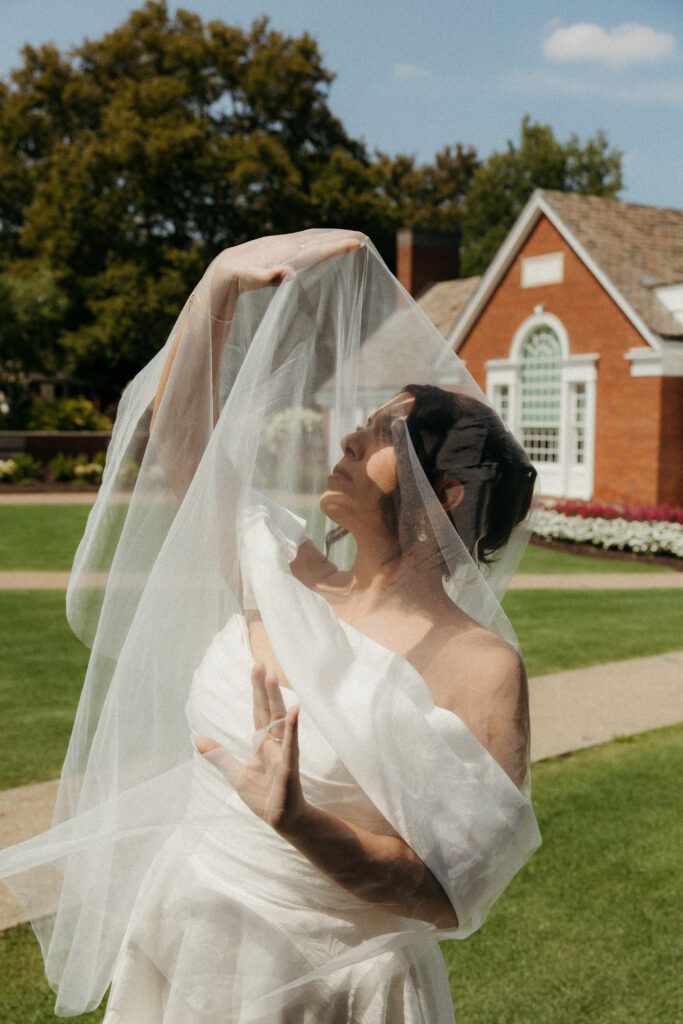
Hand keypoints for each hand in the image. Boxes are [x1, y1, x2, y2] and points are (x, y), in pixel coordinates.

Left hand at [195, 663, 305, 833]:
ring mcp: (284, 753)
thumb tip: (197, 739)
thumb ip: (220, 755)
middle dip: (265, 688)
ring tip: (273, 678)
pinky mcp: (289, 768)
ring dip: (277, 700)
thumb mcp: (236, 774)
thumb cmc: (265, 796)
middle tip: (260, 664)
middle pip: (269, 710)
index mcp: (264, 743)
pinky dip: (292, 728)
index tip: (256, 668)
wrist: (282, 819)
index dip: (257, 691)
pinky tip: (294, 711)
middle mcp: (276, 743)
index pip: (260, 711)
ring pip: (280, 721)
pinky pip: (291, 745)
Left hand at [209, 229, 364, 319]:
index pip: (318, 249)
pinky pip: (308, 239)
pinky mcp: (283, 246)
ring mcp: (286, 243)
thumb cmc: (241, 276)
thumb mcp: (254, 279)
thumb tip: (289, 274)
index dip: (338, 246)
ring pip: (315, 237)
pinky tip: (326, 239)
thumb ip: (271, 277)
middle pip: (321, 239)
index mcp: (286, 253)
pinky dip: (322, 237)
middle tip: (364, 237)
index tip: (357, 243)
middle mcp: (289, 245)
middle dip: (342, 238)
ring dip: (334, 235)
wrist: (227, 265)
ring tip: (352, 236)